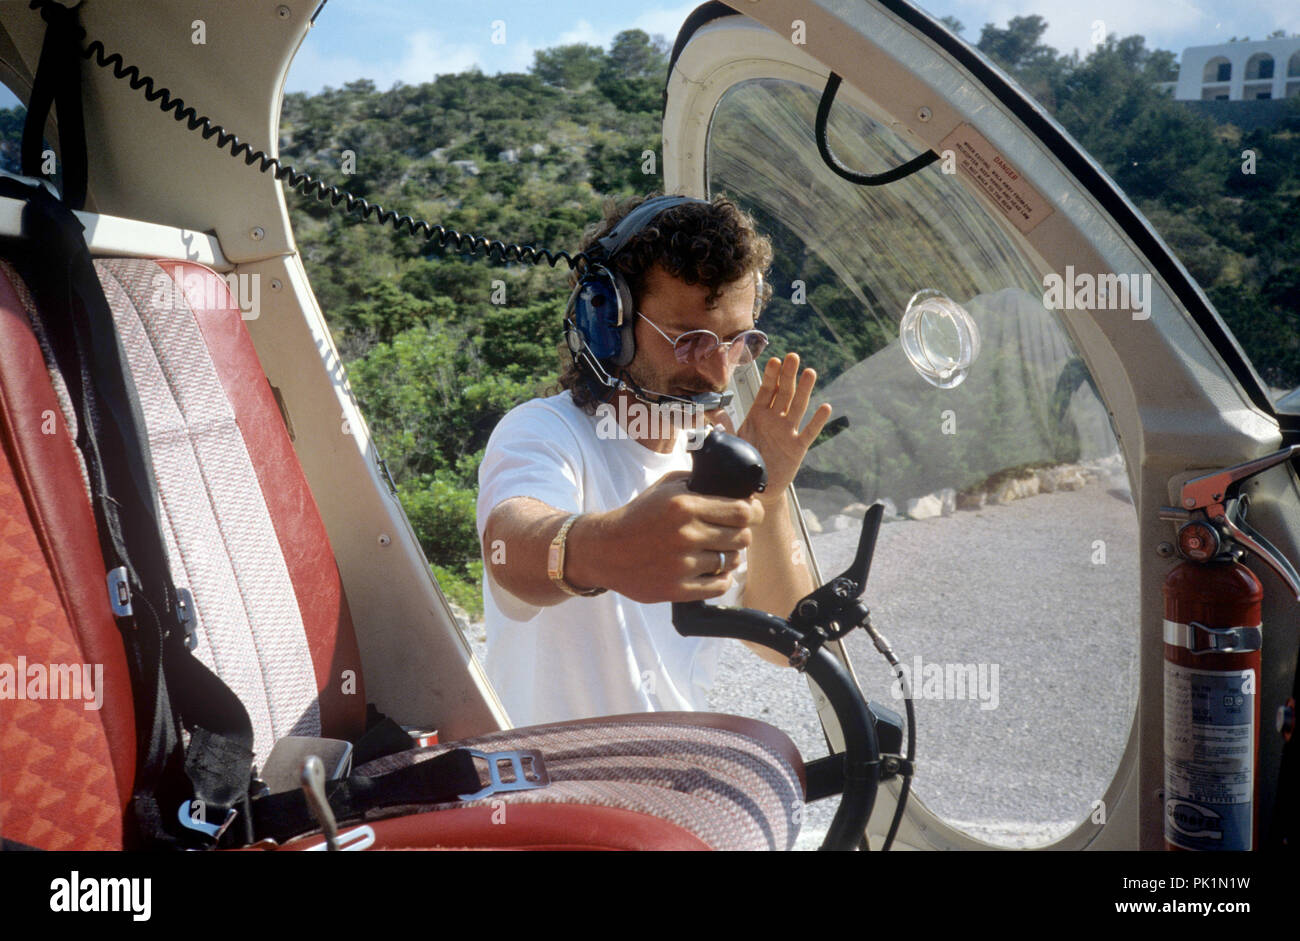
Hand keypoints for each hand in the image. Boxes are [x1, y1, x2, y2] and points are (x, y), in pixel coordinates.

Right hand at [572, 471, 765, 602]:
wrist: (605, 549)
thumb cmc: (639, 516)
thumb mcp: (665, 488)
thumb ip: (698, 483)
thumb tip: (736, 488)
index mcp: (685, 506)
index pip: (741, 511)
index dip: (753, 513)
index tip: (751, 514)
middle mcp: (686, 535)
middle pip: (741, 537)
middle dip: (741, 534)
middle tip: (730, 534)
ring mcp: (682, 564)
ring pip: (732, 562)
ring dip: (730, 557)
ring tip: (717, 552)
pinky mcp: (677, 589)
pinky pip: (719, 586)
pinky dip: (721, 579)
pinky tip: (712, 571)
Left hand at [721, 353, 831, 503]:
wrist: (756, 487)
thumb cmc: (744, 461)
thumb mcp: (731, 442)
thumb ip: (723, 427)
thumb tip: (711, 412)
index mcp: (758, 415)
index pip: (766, 391)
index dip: (770, 376)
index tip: (774, 360)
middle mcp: (775, 420)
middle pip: (784, 393)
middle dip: (788, 375)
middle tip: (793, 357)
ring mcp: (788, 432)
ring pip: (798, 407)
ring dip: (804, 390)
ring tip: (810, 372)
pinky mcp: (797, 448)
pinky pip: (809, 432)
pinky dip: (817, 421)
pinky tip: (825, 408)